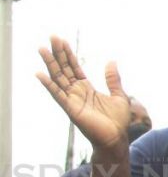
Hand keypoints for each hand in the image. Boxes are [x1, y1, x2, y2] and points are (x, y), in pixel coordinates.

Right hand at [36, 36, 131, 152]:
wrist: (116, 138)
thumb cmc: (117, 121)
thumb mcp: (119, 95)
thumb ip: (113, 79)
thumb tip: (111, 61)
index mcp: (86, 88)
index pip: (74, 68)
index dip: (68, 54)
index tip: (61, 40)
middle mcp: (76, 92)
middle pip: (64, 69)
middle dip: (58, 53)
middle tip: (52, 37)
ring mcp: (72, 100)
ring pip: (58, 78)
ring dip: (50, 64)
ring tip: (42, 49)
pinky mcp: (71, 109)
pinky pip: (58, 95)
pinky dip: (49, 85)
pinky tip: (40, 74)